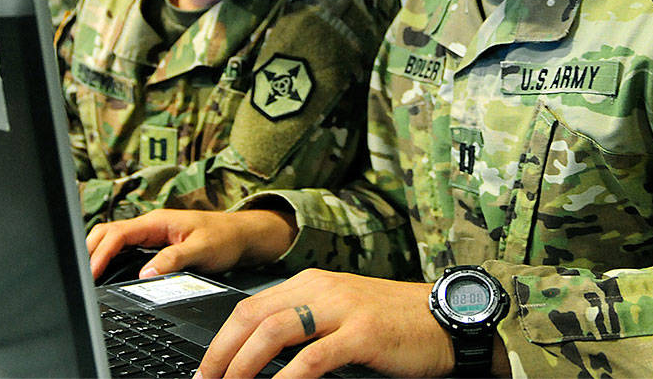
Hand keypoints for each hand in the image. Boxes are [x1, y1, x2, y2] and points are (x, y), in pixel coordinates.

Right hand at [86, 208, 295, 280]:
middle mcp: (150, 225)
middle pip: (107, 232)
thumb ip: (174, 259)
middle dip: (90, 251)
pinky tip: (105, 272)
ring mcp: (150, 234)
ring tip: (86, 277)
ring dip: (98, 253)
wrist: (241, 235)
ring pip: (113, 239)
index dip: (100, 253)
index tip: (90, 273)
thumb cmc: (225, 237)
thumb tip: (146, 273)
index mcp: (157, 221)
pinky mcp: (154, 244)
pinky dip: (109, 258)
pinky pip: (124, 248)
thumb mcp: (202, 250)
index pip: (118, 233)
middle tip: (81, 278)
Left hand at [196, 270, 454, 378]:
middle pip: (253, 317)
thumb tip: (261, 354)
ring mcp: (342, 308)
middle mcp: (321, 289)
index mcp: (312, 283)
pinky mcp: (362, 333)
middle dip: (221, 354)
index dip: (221, 340)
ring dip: (243, 366)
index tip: (206, 369)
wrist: (446, 317)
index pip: (250, 308)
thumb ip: (306, 324)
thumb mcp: (342, 313)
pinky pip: (314, 357)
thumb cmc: (395, 321)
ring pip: (274, 332)